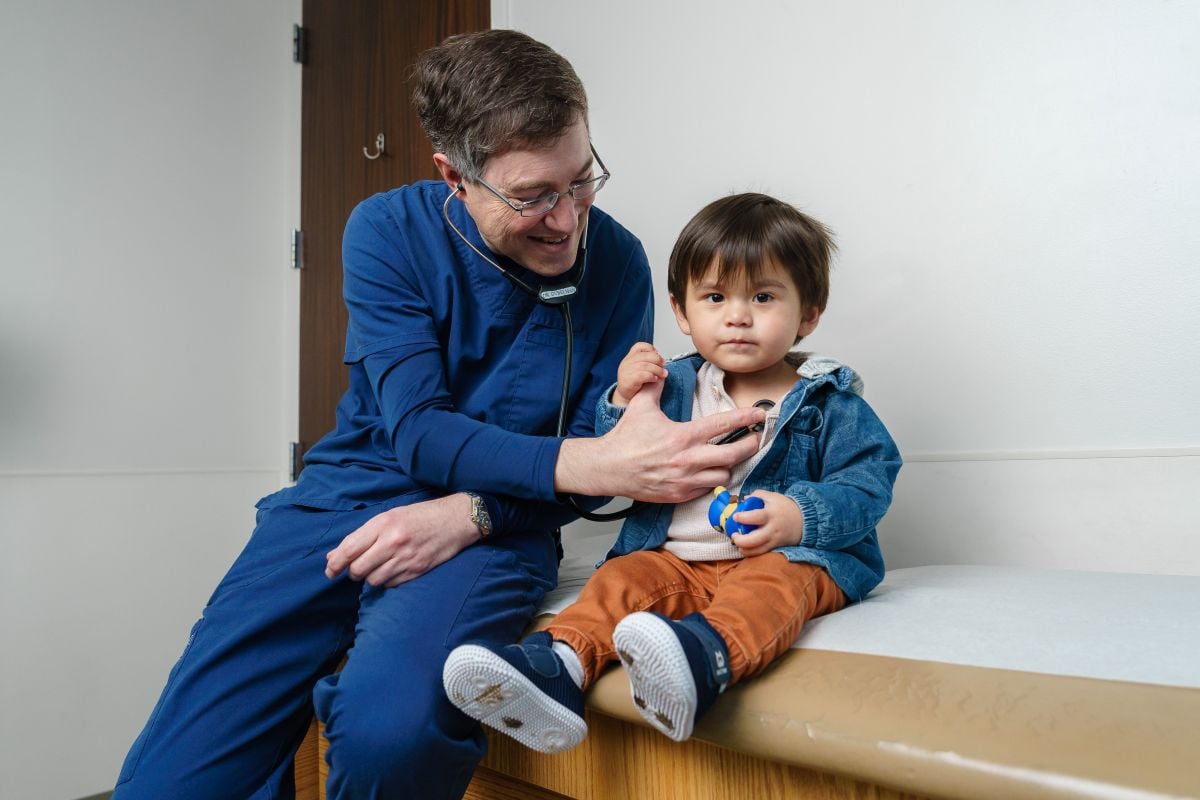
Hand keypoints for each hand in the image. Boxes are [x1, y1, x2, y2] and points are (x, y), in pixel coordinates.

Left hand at [324, 493, 478, 587]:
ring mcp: (406, 558)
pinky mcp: (417, 570)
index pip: (349, 549)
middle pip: (358, 569)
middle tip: (356, 569)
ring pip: (373, 580)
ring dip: (370, 577)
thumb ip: (363, 536)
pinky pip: (391, 584)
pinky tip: (392, 570)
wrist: (457, 520)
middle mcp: (393, 542)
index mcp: (383, 524)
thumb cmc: (421, 515)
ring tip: (377, 568)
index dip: (335, 563)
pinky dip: (386, 581)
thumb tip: (334, 556)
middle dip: (352, 572)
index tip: (329, 570)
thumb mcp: (390, 517)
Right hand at [556, 379, 765, 502]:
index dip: (745, 418)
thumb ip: (655, 386)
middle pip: (733, 454)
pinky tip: (710, 472)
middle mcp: (688, 459)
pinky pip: (707, 490)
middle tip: (754, 439)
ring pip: (723, 475)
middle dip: (749, 445)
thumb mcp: (640, 407)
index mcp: (682, 436)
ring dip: (730, 466)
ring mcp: (685, 480)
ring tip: (729, 458)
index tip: (759, 415)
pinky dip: (712, 481)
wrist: (608, 468)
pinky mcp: (680, 495)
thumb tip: (662, 370)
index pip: (722, 425)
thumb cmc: (625, 440)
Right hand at [612, 342, 665, 405]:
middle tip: (664, 366)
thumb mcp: (640, 369)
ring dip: (657, 370)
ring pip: (645, 365)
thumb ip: (648, 363)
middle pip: (645, 355)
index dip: (650, 349)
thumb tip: (663, 360)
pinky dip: (651, 376)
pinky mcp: (628, 381)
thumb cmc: (635, 383)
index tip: (658, 355)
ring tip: (663, 374)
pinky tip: (655, 379)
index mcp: (629, 358)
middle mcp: (627, 363)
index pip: (639, 346)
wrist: (624, 397)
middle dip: (658, 360)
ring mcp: (626, 371)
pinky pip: (642, 375)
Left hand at [728, 490, 804, 555]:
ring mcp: (774, 540)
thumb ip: (757, 495)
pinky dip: (751, 553)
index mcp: (771, 514)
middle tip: (734, 535)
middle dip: (740, 540)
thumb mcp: (773, 497)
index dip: (743, 518)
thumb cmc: (786, 507)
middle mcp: (772, 529)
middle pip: (754, 540)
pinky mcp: (776, 547)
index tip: (735, 517)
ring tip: (738, 543)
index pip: (756, 517)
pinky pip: (761, 553)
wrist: (805, 520)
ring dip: (743, 549)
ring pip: (756, 550)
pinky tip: (745, 548)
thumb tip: (743, 499)